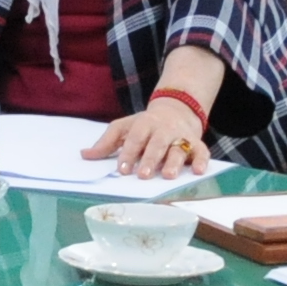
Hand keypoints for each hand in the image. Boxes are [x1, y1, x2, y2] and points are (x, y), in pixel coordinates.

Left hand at [92, 102, 211, 177]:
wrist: (176, 110)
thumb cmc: (145, 125)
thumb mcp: (125, 128)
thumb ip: (107, 142)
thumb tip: (84, 155)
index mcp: (144, 124)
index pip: (135, 138)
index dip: (128, 153)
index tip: (122, 169)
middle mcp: (163, 129)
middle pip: (157, 143)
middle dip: (150, 159)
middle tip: (143, 175)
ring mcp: (181, 136)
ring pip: (179, 148)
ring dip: (174, 162)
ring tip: (169, 175)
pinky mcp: (197, 143)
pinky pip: (202, 152)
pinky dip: (202, 161)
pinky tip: (198, 171)